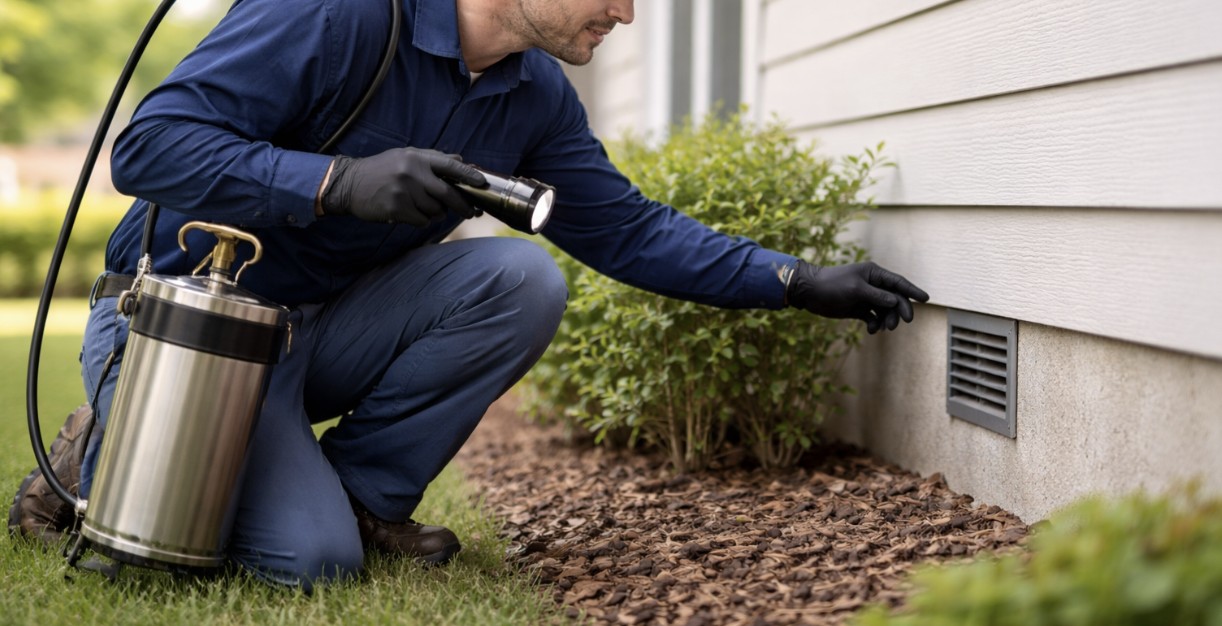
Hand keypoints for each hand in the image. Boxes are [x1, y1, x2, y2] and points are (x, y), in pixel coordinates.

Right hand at [321, 147, 485, 225]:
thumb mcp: (406, 156)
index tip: (482, 184)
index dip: (469, 175)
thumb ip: (434, 159)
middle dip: (463, 205)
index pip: (450, 166)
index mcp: (417, 157)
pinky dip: (421, 220)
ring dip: (435, 212)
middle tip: (471, 212)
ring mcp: (404, 191)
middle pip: (448, 193)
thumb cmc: (382, 170)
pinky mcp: (396, 208)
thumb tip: (462, 162)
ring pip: (435, 210)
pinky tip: (410, 213)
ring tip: (420, 206)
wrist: (350, 183)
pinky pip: (422, 220)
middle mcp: (412, 173)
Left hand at [787, 260, 929, 333]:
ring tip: (883, 328)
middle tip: (900, 323)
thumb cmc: (832, 285)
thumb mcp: (856, 289)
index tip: (926, 299)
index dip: (912, 290)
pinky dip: (876, 324)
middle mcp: (873, 285)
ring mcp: (866, 297)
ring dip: (887, 320)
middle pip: (894, 298)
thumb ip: (877, 296)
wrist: (810, 292)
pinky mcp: (858, 308)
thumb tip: (895, 301)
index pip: (898, 282)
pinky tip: (872, 330)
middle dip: (899, 310)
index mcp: (874, 274)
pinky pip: (874, 317)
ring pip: (885, 310)